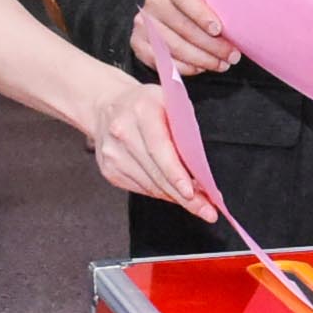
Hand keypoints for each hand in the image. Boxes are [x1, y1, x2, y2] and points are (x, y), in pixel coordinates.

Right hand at [84, 76, 213, 215]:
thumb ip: (185, 131)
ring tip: (197, 203)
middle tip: (206, 208)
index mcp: (142, 110)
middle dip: (184, 195)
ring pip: (149, 185)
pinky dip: (160, 193)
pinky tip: (173, 193)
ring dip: (174, 197)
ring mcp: (112, 153)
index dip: (175, 173)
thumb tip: (201, 168)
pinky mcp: (109, 169)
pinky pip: (140, 188)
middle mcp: (122, 131)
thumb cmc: (146, 104)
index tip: (191, 192)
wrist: (106, 105)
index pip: (159, 147)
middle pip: (156, 172)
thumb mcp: (171, 104)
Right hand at [134, 0, 242, 75]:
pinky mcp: (137, 42)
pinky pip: (161, 60)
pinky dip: (184, 68)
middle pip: (182, 26)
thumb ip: (216, 4)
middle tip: (232, 56)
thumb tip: (240, 25)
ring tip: (221, 64)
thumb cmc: (197, 6)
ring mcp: (142, 22)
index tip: (218, 29)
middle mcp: (154, 0)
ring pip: (174, 46)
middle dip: (211, 45)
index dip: (201, 14)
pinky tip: (201, 69)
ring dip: (201, 59)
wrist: (169, 12)